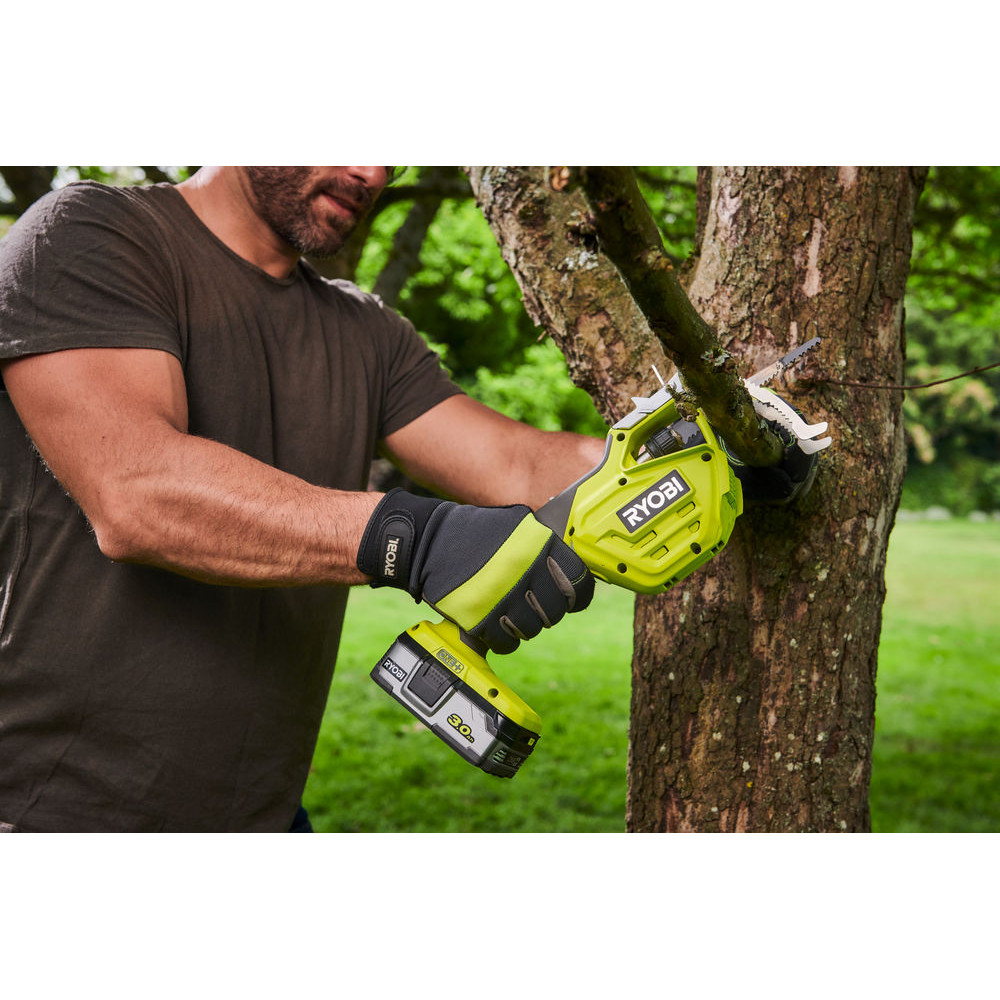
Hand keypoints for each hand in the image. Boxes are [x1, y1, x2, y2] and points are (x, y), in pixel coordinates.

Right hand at [357, 489, 593, 652]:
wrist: (426, 542)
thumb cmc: (473, 533)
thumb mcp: (516, 524)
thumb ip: (546, 545)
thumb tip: (574, 567)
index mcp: (539, 546)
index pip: (580, 582)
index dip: (578, 595)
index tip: (573, 598)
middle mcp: (525, 572)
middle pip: (556, 611)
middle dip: (547, 610)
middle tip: (532, 603)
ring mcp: (503, 598)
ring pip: (532, 630)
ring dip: (524, 625)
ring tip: (508, 610)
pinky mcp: (480, 620)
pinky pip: (507, 644)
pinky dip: (503, 639)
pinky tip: (495, 623)